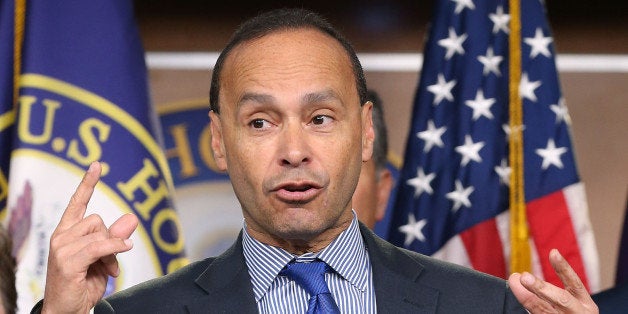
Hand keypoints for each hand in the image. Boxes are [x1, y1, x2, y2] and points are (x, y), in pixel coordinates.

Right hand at [42, 162, 138, 312]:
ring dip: (111, 251)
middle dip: (111, 239)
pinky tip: (120, 257)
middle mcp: (61, 236)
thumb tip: (131, 218)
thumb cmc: (83, 284)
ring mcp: (61, 248)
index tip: (97, 165)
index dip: (88, 183)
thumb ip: (114, 238)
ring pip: (100, 233)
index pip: (78, 202)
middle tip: (110, 261)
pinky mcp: (67, 261)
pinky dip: (114, 249)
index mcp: (67, 232)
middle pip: (98, 220)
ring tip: (106, 269)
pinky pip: (100, 246)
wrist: (67, 310)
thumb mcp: (103, 258)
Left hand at [508, 249, 598, 312]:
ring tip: (515, 284)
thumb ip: (547, 291)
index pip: (574, 284)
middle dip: (542, 288)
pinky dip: (527, 310)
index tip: (553, 253)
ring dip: (528, 299)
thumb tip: (516, 277)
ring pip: (544, 311)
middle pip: (561, 299)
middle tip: (524, 277)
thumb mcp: (570, 304)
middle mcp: (577, 313)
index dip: (564, 268)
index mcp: (584, 304)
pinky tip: (517, 301)